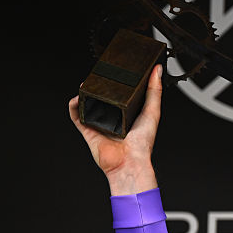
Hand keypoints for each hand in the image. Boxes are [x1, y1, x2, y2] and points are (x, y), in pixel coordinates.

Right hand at [69, 64, 161, 194]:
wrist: (129, 161)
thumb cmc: (143, 142)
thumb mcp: (153, 111)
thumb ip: (154, 90)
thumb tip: (157, 71)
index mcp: (129, 115)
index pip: (121, 96)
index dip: (118, 85)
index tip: (116, 72)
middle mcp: (114, 119)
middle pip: (103, 99)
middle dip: (99, 88)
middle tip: (98, 76)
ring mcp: (100, 124)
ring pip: (88, 105)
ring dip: (85, 94)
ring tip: (87, 84)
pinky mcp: (88, 130)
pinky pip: (77, 116)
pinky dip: (74, 106)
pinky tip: (77, 97)